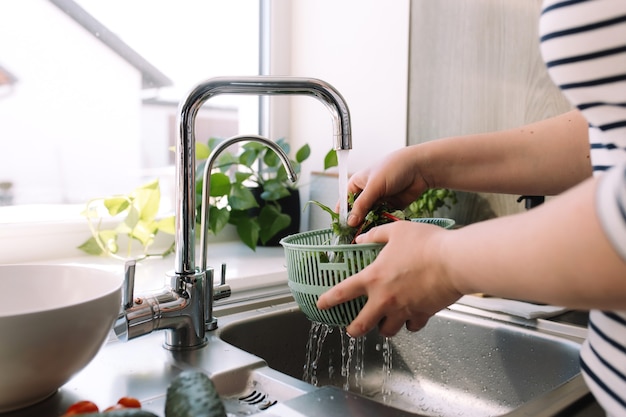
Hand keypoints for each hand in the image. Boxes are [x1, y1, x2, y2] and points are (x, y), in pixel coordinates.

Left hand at [316, 221, 461, 337]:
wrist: (454, 260)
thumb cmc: (426, 243)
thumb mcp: (396, 231)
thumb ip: (376, 235)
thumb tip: (362, 238)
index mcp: (374, 277)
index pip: (343, 292)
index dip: (328, 300)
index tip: (321, 305)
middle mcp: (385, 298)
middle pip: (361, 325)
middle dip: (353, 330)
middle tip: (352, 328)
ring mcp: (404, 309)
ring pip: (387, 331)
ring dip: (384, 327)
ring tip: (384, 320)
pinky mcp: (422, 315)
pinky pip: (412, 326)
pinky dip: (410, 323)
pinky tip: (411, 316)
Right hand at [346, 147, 428, 226]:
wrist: (419, 168)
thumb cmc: (394, 168)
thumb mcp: (374, 186)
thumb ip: (361, 205)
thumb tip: (350, 221)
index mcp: (357, 184)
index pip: (345, 202)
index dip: (343, 215)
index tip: (342, 228)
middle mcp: (366, 193)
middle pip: (357, 212)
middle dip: (357, 223)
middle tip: (355, 236)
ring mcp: (379, 200)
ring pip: (370, 217)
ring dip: (370, 224)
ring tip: (368, 234)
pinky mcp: (390, 207)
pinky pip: (383, 218)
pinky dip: (382, 223)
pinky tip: (381, 229)